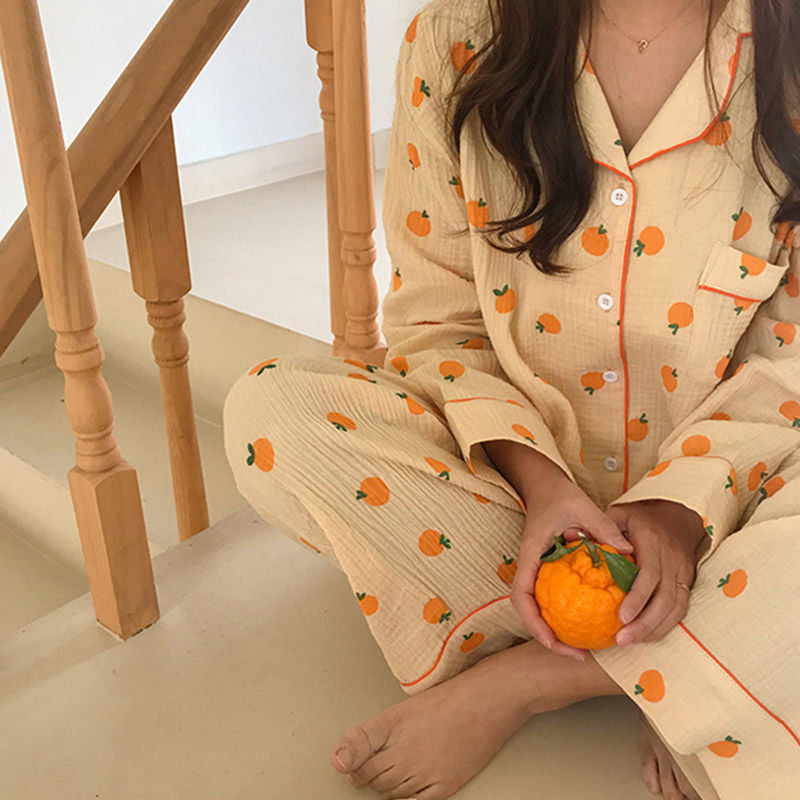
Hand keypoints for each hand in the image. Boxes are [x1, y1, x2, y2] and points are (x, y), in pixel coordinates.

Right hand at [509, 477, 633, 660]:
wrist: (544, 485)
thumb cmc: (559, 494)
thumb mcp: (581, 506)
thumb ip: (603, 527)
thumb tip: (629, 553)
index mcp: (531, 555)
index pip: (521, 596)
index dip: (533, 623)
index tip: (553, 641)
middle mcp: (530, 568)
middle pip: (528, 612)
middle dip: (548, 639)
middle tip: (578, 656)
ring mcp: (537, 571)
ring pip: (538, 609)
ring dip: (556, 631)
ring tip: (584, 648)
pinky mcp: (547, 571)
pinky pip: (552, 599)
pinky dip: (565, 616)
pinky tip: (590, 622)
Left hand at [604, 499, 707, 646]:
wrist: (675, 516)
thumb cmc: (638, 518)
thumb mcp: (618, 514)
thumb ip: (601, 528)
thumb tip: (577, 541)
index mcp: (653, 540)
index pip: (649, 575)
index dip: (637, 598)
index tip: (620, 617)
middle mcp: (672, 557)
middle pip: (665, 598)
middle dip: (644, 623)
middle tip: (621, 640)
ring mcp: (683, 571)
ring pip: (676, 608)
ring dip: (654, 629)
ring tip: (629, 642)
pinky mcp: (688, 582)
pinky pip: (680, 609)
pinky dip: (664, 625)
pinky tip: (644, 635)